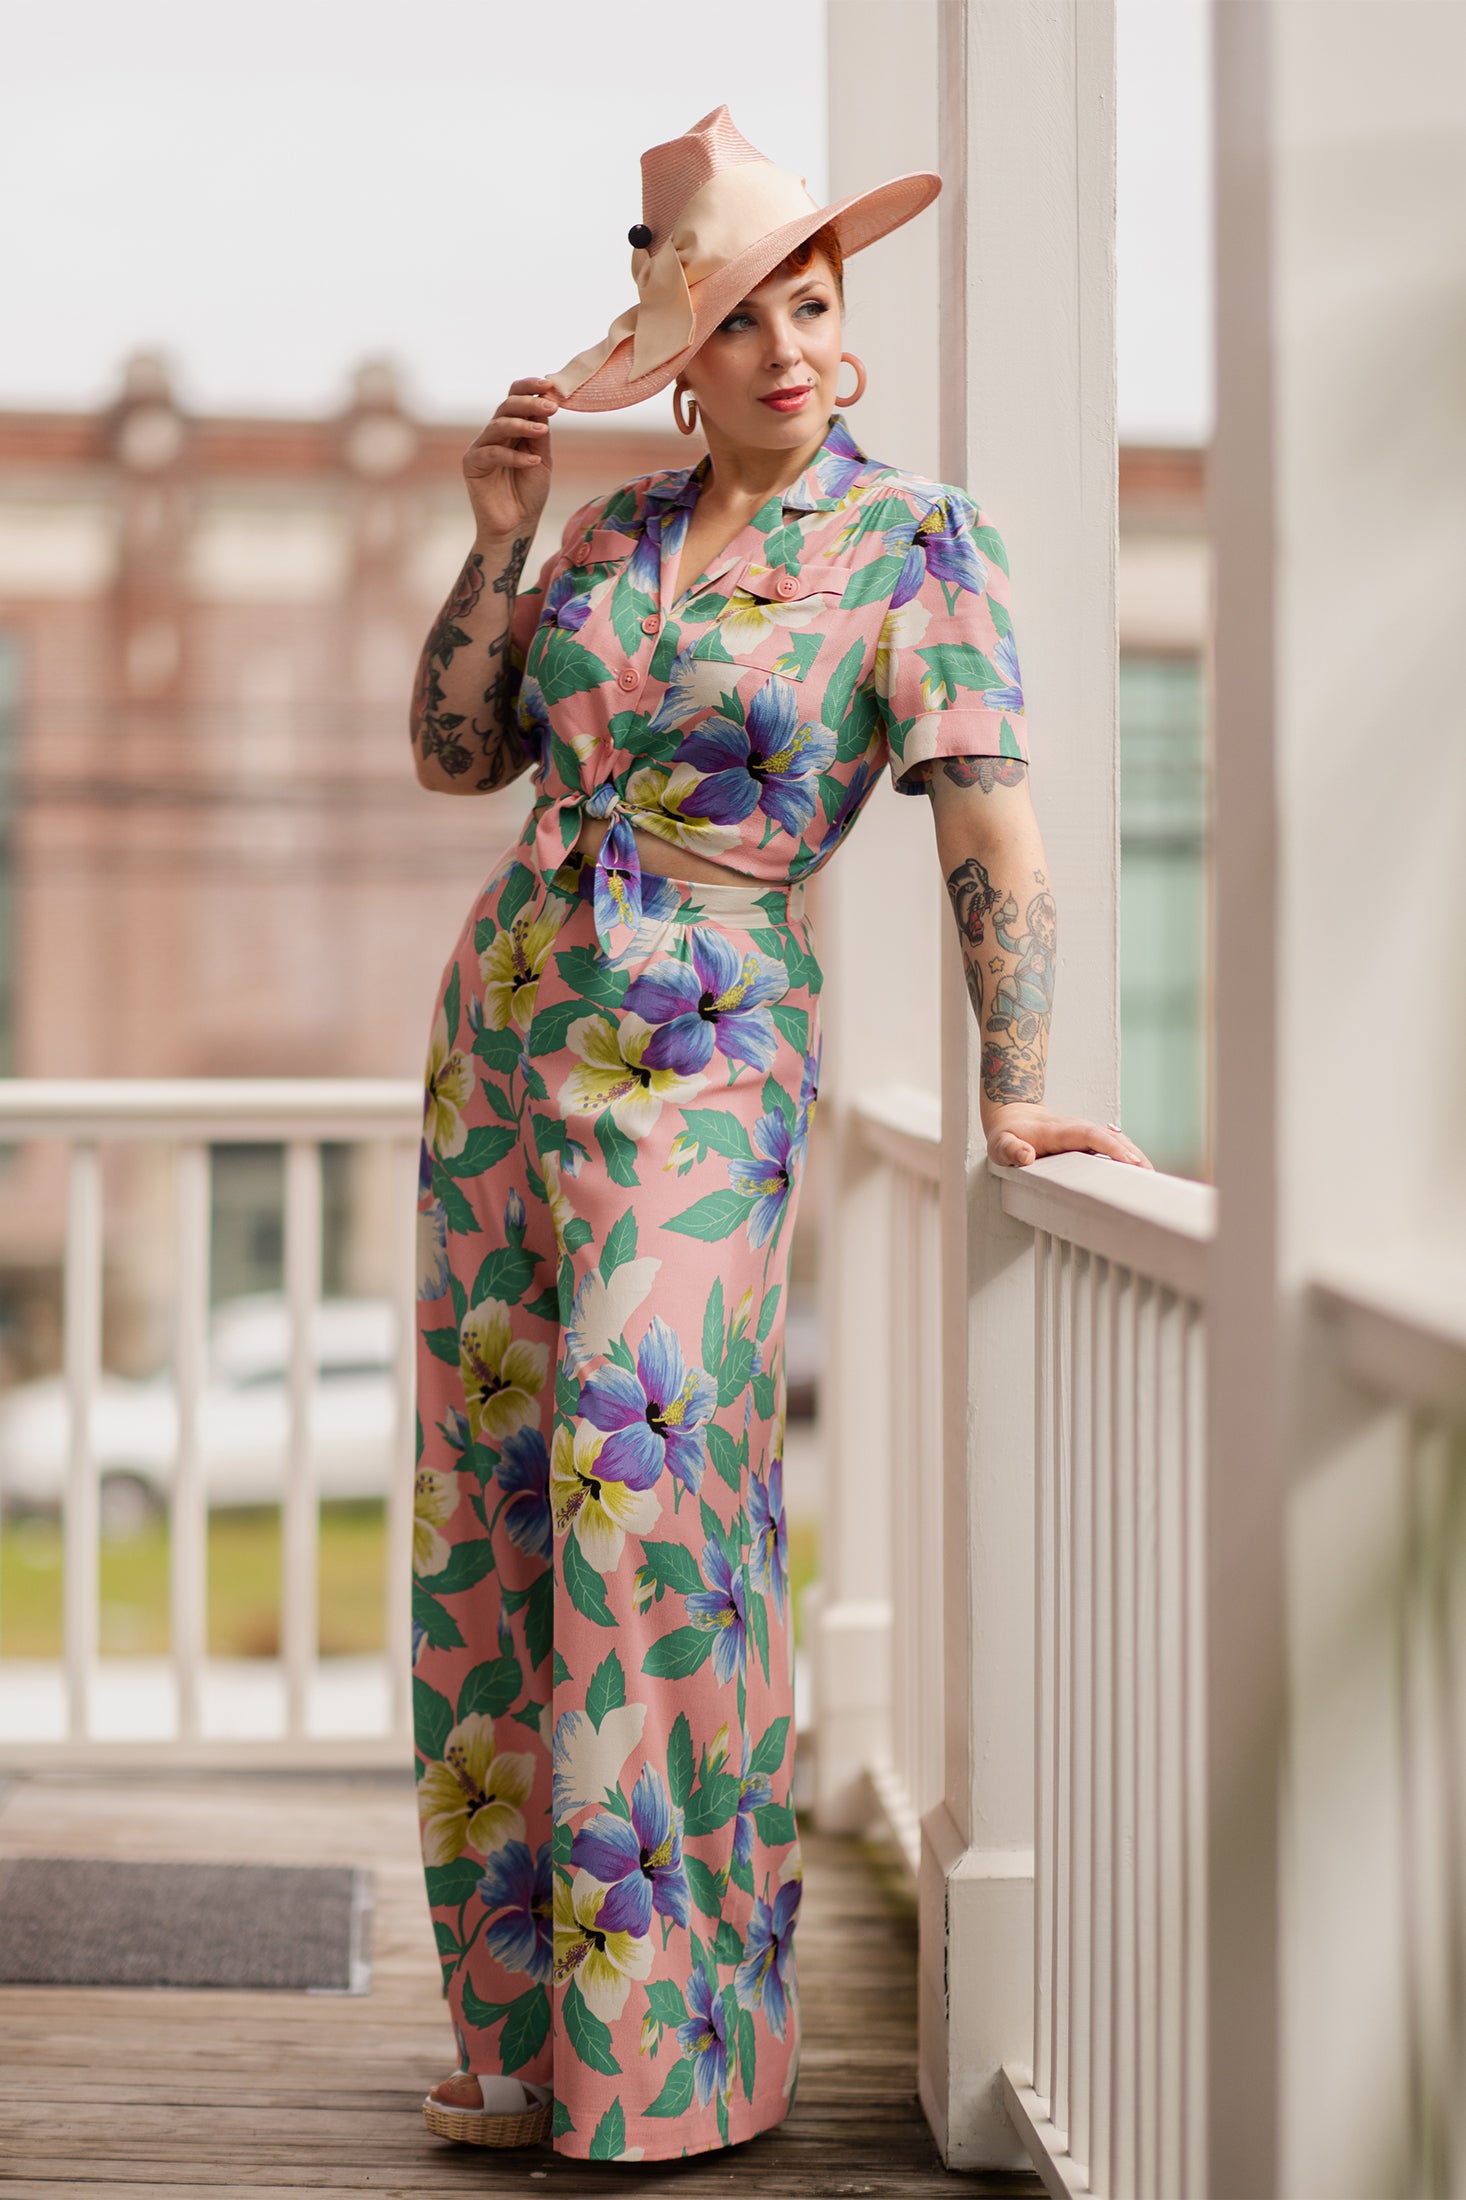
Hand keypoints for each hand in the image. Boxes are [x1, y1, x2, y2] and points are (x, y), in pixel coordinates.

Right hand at [462, 376, 559, 541]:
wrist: (517, 525)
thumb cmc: (529, 492)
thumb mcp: (541, 459)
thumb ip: (540, 433)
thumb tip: (546, 402)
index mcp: (511, 428)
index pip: (515, 397)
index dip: (529, 387)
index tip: (550, 385)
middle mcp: (494, 433)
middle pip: (506, 406)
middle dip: (529, 403)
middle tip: (550, 406)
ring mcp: (481, 447)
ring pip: (498, 425)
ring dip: (522, 425)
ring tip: (543, 432)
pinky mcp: (472, 465)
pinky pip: (493, 453)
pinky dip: (514, 456)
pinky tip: (533, 462)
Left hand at [984, 1104, 1154, 1171]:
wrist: (1014, 1116)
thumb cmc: (1008, 1135)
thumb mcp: (1000, 1144)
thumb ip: (1010, 1150)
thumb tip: (1026, 1156)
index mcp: (1059, 1131)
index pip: (1089, 1135)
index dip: (1109, 1146)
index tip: (1127, 1160)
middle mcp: (1078, 1128)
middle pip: (1111, 1137)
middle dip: (1131, 1154)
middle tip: (1149, 1175)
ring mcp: (1086, 1133)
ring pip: (1116, 1141)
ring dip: (1134, 1156)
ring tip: (1151, 1178)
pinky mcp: (1090, 1140)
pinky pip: (1113, 1146)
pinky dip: (1129, 1157)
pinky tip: (1142, 1173)